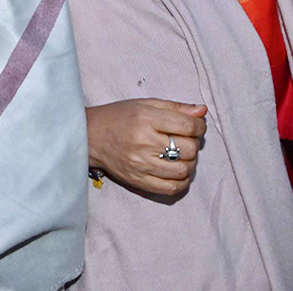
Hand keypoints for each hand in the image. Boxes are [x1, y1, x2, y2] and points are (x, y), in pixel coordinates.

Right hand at [87, 98, 207, 196]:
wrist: (90, 137)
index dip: (199, 126)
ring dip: (190, 163)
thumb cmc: (118, 117)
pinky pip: (172, 188)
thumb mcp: (145, 104)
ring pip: (184, 170)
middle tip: (185, 139)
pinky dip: (182, 181)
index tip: (195, 126)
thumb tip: (203, 112)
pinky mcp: (139, 181)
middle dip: (194, 143)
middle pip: (189, 149)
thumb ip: (175, 107)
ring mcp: (142, 164)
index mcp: (146, 118)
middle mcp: (144, 142)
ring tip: (181, 156)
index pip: (188, 126)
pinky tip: (177, 172)